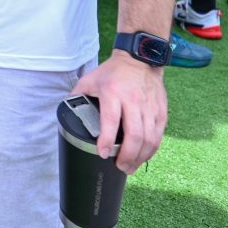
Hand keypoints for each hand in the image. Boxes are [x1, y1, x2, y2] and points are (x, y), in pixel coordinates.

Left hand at [71, 51, 165, 172]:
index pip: (111, 120)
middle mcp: (133, 101)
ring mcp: (149, 107)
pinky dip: (151, 150)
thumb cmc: (112, 72)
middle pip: (135, 135)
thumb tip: (67, 111)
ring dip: (140, 157)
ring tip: (130, 167)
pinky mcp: (161, 111)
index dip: (107, 139)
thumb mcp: (90, 79)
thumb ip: (77, 95)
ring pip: (149, 138)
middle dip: (127, 156)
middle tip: (120, 167)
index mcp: (113, 93)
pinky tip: (143, 156)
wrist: (140, 60)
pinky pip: (158, 135)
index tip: (103, 154)